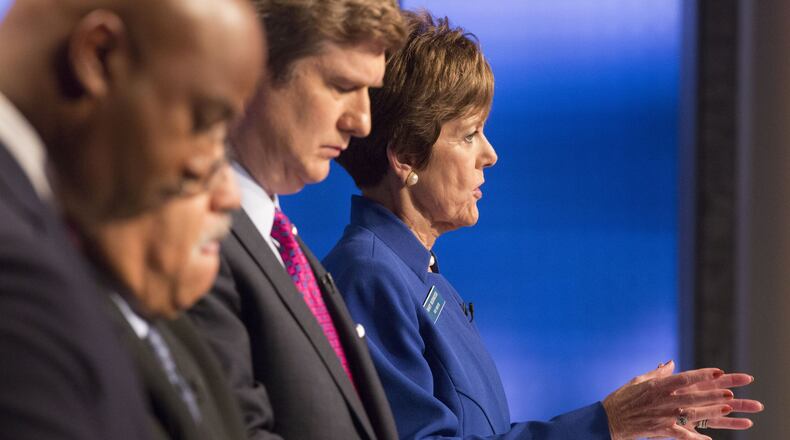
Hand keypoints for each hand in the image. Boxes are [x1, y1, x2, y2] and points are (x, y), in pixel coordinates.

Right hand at [602, 360, 762, 439]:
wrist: (610, 419)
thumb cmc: (623, 398)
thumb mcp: (639, 380)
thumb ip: (658, 373)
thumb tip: (671, 363)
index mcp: (658, 385)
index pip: (685, 378)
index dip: (703, 374)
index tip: (718, 371)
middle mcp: (663, 400)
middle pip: (693, 395)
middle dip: (713, 393)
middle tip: (730, 391)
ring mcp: (663, 415)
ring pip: (692, 413)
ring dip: (711, 410)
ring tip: (727, 407)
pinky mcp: (661, 429)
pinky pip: (682, 434)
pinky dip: (695, 437)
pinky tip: (708, 439)